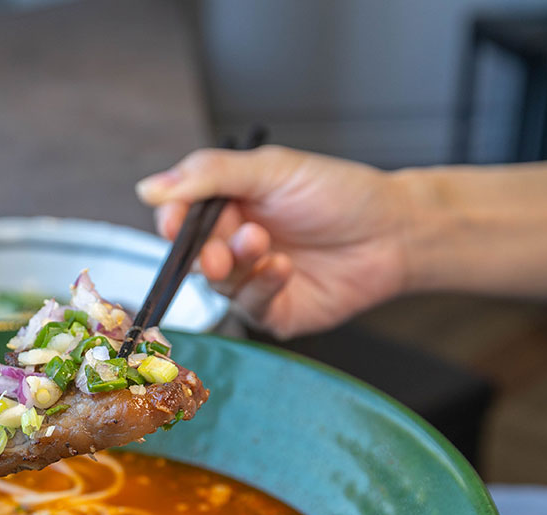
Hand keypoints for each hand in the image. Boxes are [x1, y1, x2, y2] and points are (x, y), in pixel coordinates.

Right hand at [136, 145, 413, 337]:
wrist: (395, 232)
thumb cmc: (341, 195)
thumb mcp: (272, 170)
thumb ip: (211, 175)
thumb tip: (151, 186)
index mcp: (229, 204)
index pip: (181, 215)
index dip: (173, 220)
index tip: (174, 222)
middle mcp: (235, 243)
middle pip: (193, 254)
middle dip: (203, 252)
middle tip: (219, 249)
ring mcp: (252, 279)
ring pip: (219, 284)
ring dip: (238, 264)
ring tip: (265, 245)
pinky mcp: (273, 311)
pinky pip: (249, 308)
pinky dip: (261, 287)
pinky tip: (282, 267)